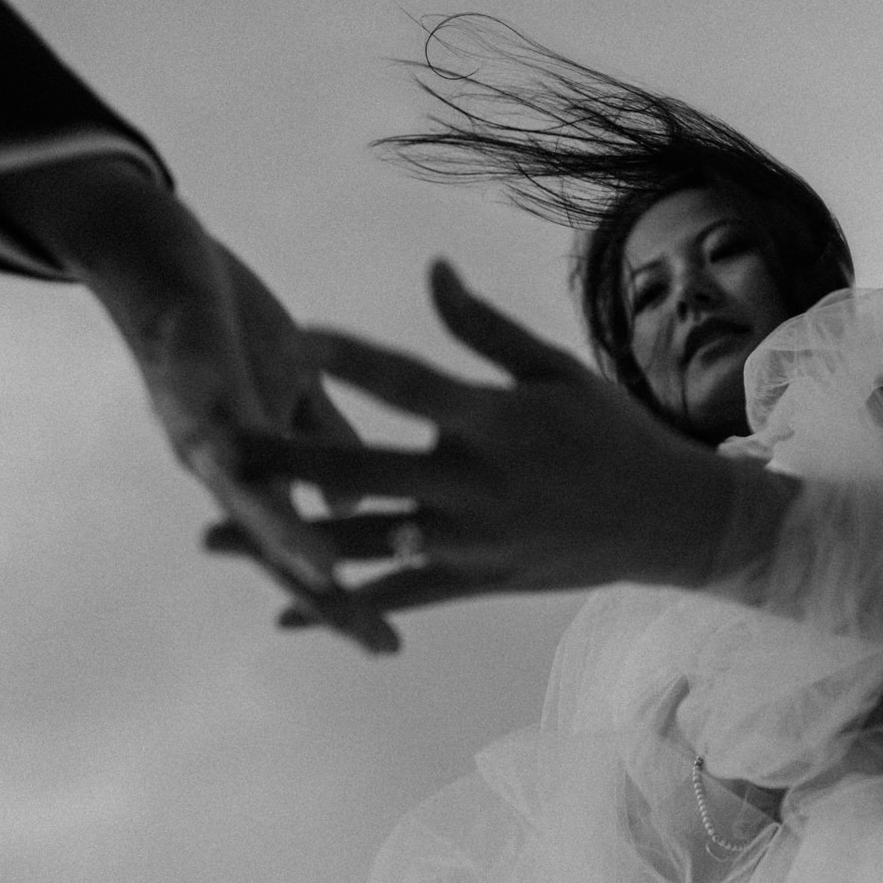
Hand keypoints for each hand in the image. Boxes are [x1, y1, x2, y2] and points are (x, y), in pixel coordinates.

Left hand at [0, 155, 396, 651]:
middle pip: (276, 545)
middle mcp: (221, 465)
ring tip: (323, 575)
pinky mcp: (183, 368)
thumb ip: (322, 447)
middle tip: (375, 641)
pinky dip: (225, 443)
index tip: (391, 646)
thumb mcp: (291, 390)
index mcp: (255, 473)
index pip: (306, 548)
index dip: (344, 598)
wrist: (149, 252)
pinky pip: (206, 409)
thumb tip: (350, 516)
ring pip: (240, 493)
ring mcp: (197, 422)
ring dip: (276, 535)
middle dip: (326, 594)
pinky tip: (243, 464)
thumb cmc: (223, 325)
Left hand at [226, 261, 760, 625]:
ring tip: (214, 538)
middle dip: (281, 463)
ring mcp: (469, 540)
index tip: (295, 337)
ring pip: (361, 545)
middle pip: (359, 472)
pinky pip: (397, 596)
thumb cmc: (613, 432)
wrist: (668, 523)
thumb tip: (430, 270)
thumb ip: (481, 328)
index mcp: (491, 420)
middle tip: (214, 451)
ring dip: (285, 542)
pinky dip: (342, 605)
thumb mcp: (554, 370)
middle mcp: (471, 483)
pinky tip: (284, 612)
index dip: (350, 358)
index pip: (408, 382)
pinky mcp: (474, 580)